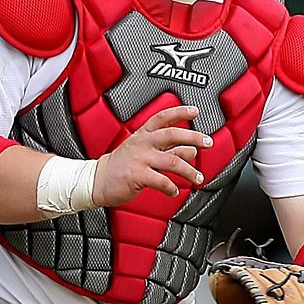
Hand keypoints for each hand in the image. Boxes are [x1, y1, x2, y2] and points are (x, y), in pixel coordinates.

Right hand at [91, 104, 212, 206]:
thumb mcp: (141, 151)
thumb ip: (166, 149)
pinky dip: (172, 188)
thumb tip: (190, 149)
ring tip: (197, 177)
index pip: (163, 118)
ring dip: (189, 170)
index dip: (180, 112)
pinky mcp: (138, 176)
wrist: (96, 180)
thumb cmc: (119, 167)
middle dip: (194, 138)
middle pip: (172, 135)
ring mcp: (140, 159)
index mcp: (142, 135)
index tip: (195, 111)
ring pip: (173, 161)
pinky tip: (175, 191)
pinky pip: (162, 181)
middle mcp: (142, 144)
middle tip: (208, 142)